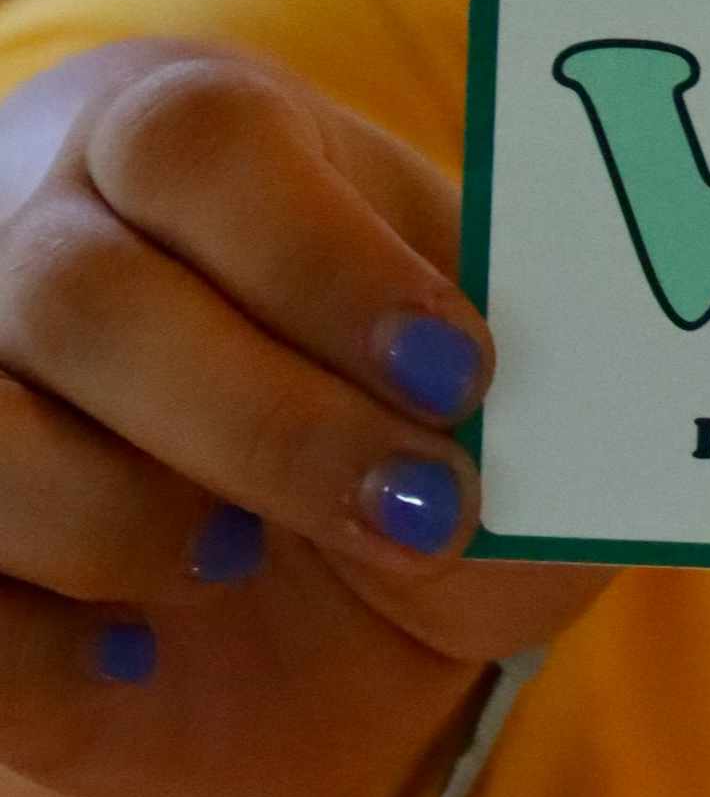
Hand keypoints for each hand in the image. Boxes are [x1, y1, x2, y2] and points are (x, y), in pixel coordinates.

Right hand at [0, 46, 610, 796]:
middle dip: (265, 423)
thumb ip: (548, 403)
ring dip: (132, 523)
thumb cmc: (428, 429)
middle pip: (81, 292)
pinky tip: (138, 654)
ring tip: (246, 555)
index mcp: (198, 145)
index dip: (325, 262)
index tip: (458, 371)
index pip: (198, 142)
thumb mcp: (514, 402)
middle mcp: (48, 238)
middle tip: (417, 508)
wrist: (322, 586)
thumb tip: (570, 424)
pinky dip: (46, 652)